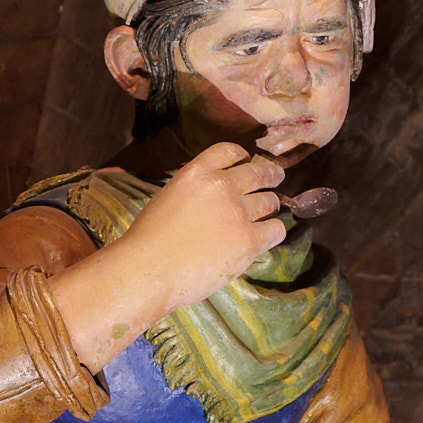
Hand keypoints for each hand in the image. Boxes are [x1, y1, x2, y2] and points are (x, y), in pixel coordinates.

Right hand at [109, 140, 286, 316]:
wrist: (146, 271)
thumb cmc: (147, 243)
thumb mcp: (166, 200)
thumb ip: (192, 192)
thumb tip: (210, 199)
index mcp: (196, 174)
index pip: (229, 151)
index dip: (243, 157)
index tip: (246, 162)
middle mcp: (221, 187)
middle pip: (258, 173)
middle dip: (269, 175)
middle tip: (274, 180)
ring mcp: (237, 213)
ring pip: (270, 202)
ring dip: (270, 206)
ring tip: (267, 213)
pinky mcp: (249, 241)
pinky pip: (275, 230)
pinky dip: (272, 232)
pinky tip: (264, 238)